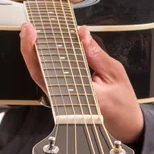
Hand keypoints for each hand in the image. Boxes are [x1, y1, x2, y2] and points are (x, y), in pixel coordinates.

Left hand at [19, 22, 143, 143]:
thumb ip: (96, 54)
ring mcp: (63, 99)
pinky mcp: (64, 97)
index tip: (34, 33)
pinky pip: (50, 78)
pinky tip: (43, 48)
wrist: (126, 125)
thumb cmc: (122, 104)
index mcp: (79, 95)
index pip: (51, 70)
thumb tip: (82, 33)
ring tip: (31, 34)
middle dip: (30, 49)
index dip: (38, 50)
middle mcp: (66, 100)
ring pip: (42, 75)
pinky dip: (44, 61)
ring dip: (34, 54)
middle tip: (28, 28)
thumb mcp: (115, 73)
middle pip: (40, 72)